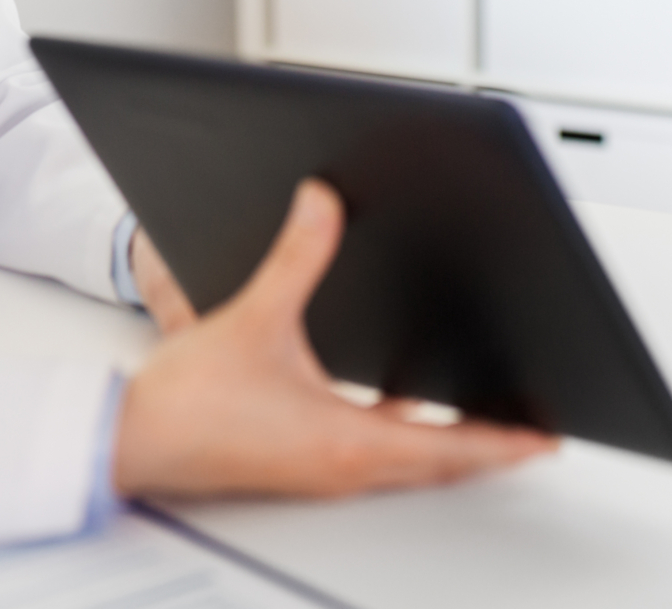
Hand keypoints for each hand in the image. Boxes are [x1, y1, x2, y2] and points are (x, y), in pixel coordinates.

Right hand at [112, 180, 558, 499]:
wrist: (125, 441)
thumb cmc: (180, 405)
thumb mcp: (252, 317)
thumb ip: (297, 255)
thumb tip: (324, 202)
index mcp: (344, 440)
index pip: (448, 446)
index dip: (502, 440)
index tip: (546, 436)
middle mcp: (341, 464)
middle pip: (439, 460)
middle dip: (490, 442)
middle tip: (534, 426)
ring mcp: (320, 469)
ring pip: (408, 460)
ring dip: (449, 442)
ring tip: (488, 417)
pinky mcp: (299, 462)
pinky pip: (374, 453)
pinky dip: (404, 433)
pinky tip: (403, 404)